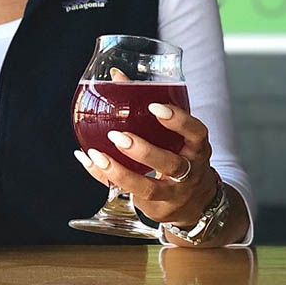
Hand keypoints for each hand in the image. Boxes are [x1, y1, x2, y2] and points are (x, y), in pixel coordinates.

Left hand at [75, 103, 217, 229]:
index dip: (178, 120)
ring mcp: (172, 194)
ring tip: (98, 155)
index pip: (196, 133)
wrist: (196, 203)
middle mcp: (189, 173)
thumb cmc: (182, 156)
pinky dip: (103, 177)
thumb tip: (116, 76)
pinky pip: (125, 194)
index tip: (154, 107)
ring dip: (120, 172)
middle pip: (171, 164)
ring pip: (147, 187)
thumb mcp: (178, 136)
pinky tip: (87, 160)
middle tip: (118, 136)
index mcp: (198, 149)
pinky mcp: (154, 208)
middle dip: (144, 151)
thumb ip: (152, 108)